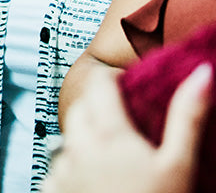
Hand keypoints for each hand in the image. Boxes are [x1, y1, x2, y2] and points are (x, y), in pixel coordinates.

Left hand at [43, 63, 210, 192]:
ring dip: (86, 139)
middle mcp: (77, 146)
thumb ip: (187, 115)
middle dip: (99, 107)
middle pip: (80, 109)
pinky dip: (75, 167)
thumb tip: (202, 73)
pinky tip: (97, 180)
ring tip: (115, 157)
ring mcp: (62, 170)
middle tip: (125, 121)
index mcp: (108, 133)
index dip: (114, 80)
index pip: (99, 85)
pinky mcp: (54, 190)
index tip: (128, 87)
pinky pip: (58, 168)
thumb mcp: (180, 164)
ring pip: (69, 139)